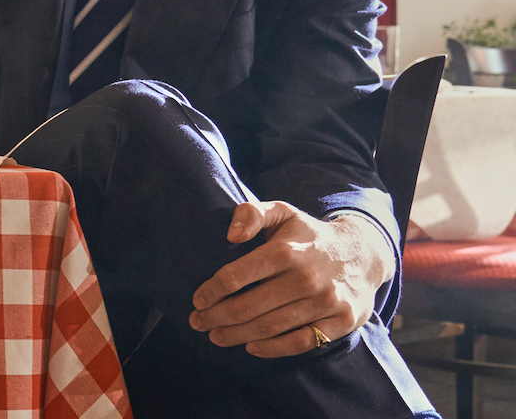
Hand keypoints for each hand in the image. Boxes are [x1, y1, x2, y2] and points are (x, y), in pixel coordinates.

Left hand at [187, 201, 392, 356]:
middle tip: (197, 322)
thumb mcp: (283, 212)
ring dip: (238, 335)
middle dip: (218, 317)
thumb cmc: (310, 235)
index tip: (197, 300)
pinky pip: (302, 341)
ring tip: (216, 336)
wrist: (364, 253)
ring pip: (271, 326)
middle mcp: (306, 278)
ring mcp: (326, 302)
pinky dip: (274, 349)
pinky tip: (251, 346)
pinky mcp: (342, 321)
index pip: (238, 275)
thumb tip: (232, 235)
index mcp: (287, 251)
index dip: (213, 290)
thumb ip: (251, 213)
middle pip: (250, 306)